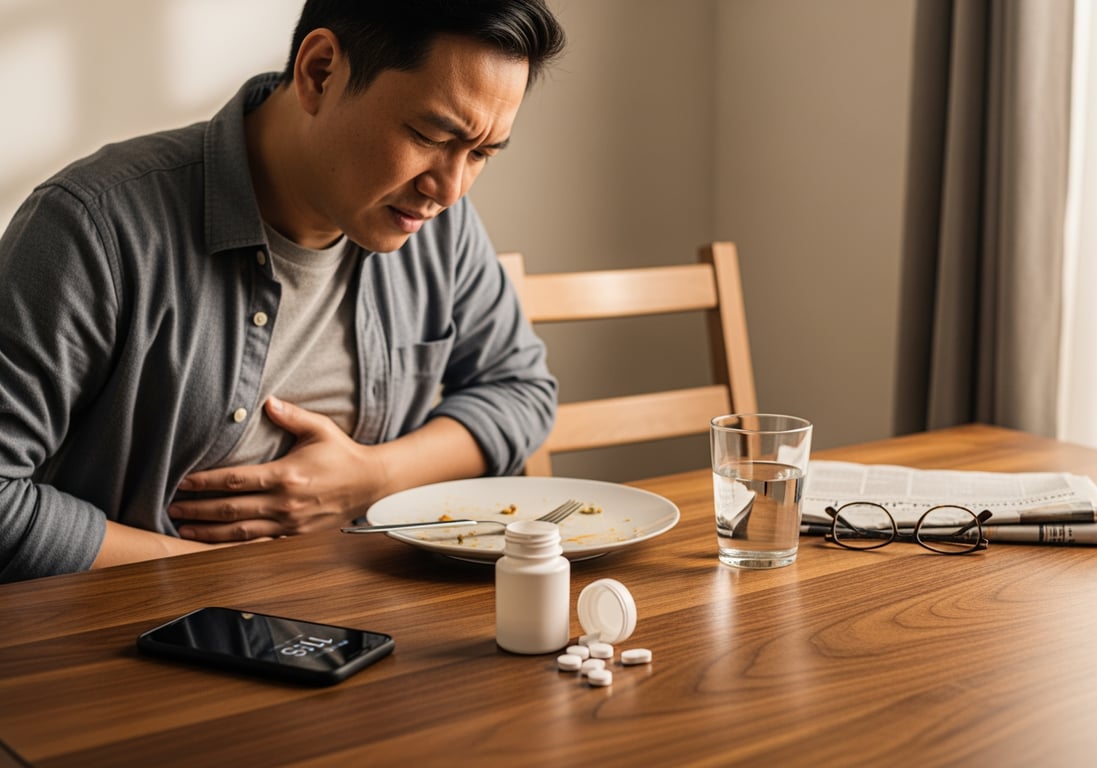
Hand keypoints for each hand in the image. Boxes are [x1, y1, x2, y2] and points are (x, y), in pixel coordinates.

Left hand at [170, 397, 378, 541]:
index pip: (235, 481)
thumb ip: (291, 415)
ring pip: (240, 532)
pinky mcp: (295, 535)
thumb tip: (267, 401)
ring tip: (184, 528)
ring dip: (209, 532)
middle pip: (230, 510)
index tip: (183, 481)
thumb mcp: (320, 429)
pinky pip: (259, 543)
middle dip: (197, 509)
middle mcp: (285, 503)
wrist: (371, 484)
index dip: (204, 483)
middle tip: (171, 508)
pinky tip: (216, 544)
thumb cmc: (344, 454)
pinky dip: (234, 546)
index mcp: (286, 476)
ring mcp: (290, 523)